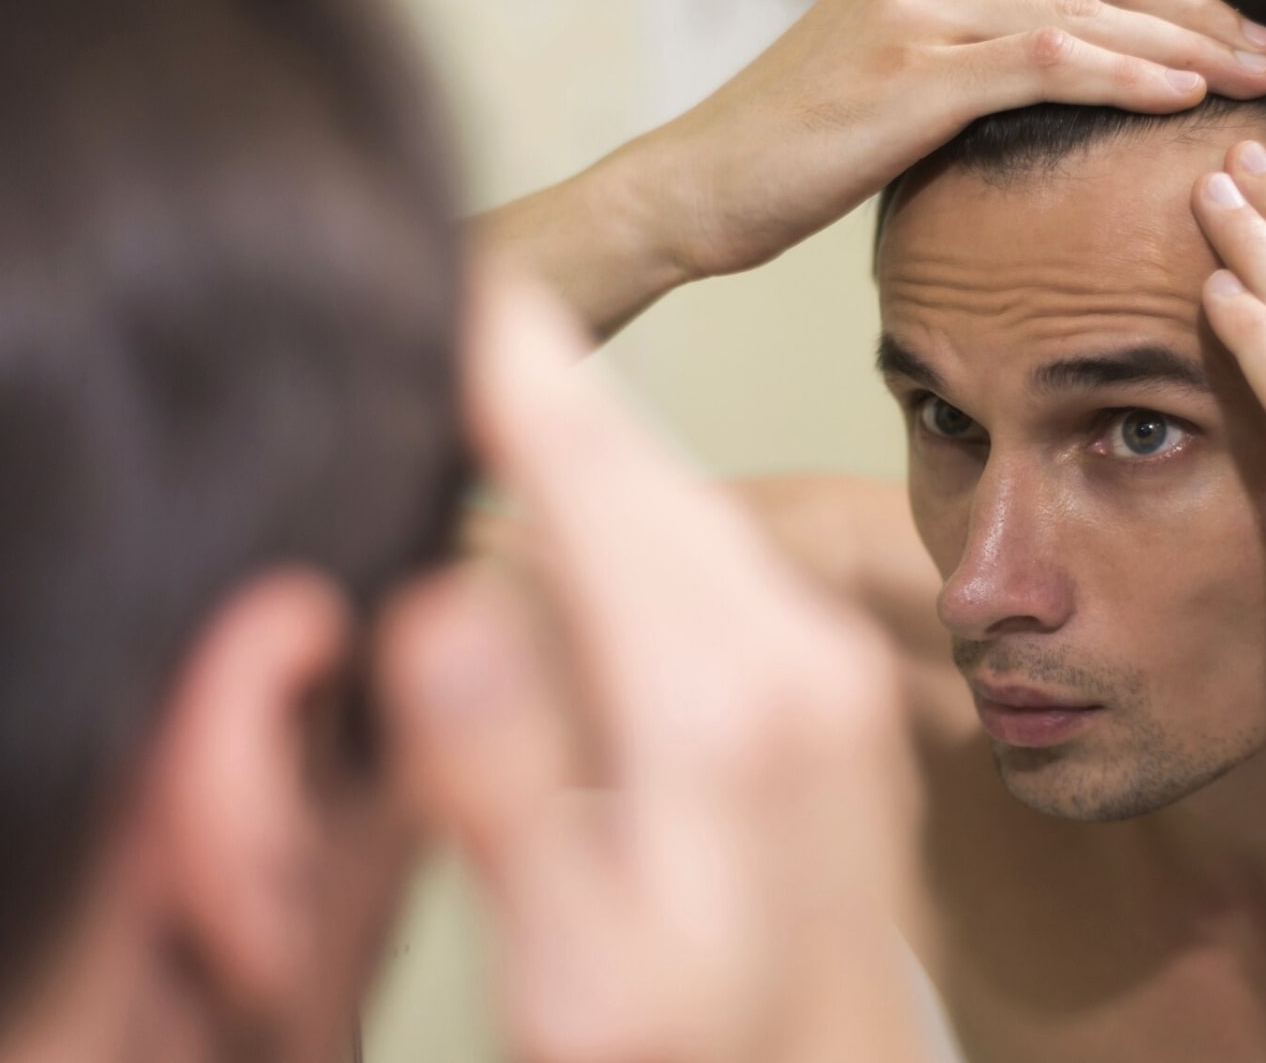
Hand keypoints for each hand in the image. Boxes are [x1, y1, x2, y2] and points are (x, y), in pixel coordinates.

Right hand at [376, 278, 919, 1062]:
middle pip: (647, 475)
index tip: (455, 280)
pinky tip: (589, 508)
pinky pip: (717, 559)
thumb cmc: (696, 1055)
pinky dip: (638, 512)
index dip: (517, 379)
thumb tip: (440, 599)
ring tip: (504, 370)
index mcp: (723, 705)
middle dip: (548, 386)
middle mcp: (794, 658)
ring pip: (684, 507)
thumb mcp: (578, 963)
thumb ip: (509, 782)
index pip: (602, 485)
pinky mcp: (825, 687)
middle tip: (462, 297)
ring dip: (595, 443)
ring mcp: (823, 668)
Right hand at [485, 0, 1265, 336]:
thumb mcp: (877, 68)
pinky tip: (1180, 97)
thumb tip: (1044, 67)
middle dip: (1195, 0)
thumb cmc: (789, 146)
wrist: (695, 188)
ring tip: (1253, 76)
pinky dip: (1124, 76)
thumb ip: (958, 44)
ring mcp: (914, 13)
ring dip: (1183, 43)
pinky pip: (1047, 63)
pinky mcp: (912, 80)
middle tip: (1265, 42)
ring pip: (1084, 7)